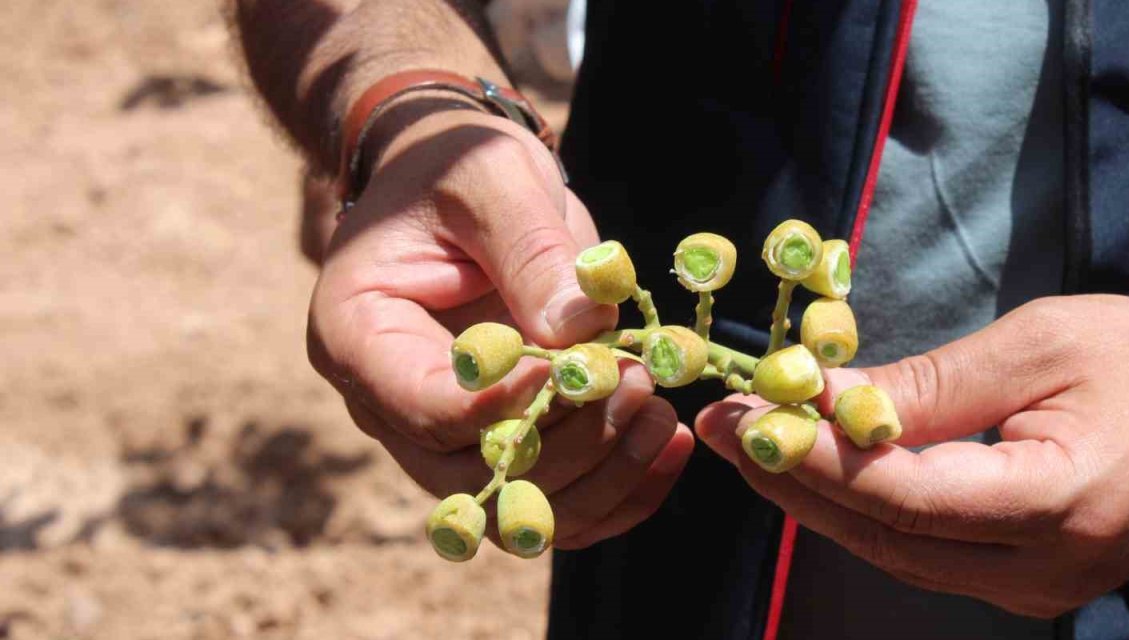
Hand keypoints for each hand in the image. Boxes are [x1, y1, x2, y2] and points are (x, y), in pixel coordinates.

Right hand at [308, 108, 693, 548]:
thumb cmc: (459, 165)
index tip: (588, 365)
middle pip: (474, 475)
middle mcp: (386, 403)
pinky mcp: (495, 443)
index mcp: (357, 335)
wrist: (459, 184)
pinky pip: (555, 502)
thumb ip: (531, 251)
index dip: (515, 403)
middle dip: (569, 447)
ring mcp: (438, 436)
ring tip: (663, 415)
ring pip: (519, 508)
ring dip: (601, 479)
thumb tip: (582, 334)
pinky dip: (618, 490)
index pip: (431, 408)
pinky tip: (671, 445)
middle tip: (641, 386)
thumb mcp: (492, 178)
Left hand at [696, 295, 1128, 615]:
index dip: (811, 456)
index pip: (900, 494)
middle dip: (791, 480)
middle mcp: (1042, 568)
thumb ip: (932, 384)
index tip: (743, 413)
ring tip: (749, 443)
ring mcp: (1035, 587)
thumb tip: (829, 398)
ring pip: (893, 553)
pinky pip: (922, 552)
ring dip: (815, 498)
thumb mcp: (1043, 344)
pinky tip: (817, 470)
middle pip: (882, 535)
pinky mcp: (1027, 579)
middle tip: (721, 427)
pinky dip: (864, 511)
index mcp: (1058, 501)